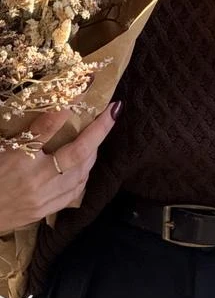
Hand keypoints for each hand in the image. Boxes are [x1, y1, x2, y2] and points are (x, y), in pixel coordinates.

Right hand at [0, 101, 121, 232]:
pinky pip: (76, 191)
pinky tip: (87, 163)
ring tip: (100, 133)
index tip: (82, 87)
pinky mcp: (46, 210)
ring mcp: (44, 197)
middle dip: (99, 130)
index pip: (47, 127)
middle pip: (77, 152)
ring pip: (82, 172)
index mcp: (18, 159)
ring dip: (94, 151)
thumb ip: (23, 132)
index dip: (65, 107)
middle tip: (112, 111)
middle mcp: (36, 179)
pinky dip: (85, 174)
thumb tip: (48, 111)